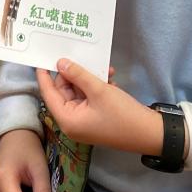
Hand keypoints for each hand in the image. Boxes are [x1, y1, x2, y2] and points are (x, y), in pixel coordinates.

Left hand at [37, 59, 162, 155]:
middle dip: (75, 74)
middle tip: (83, 58)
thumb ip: (78, 75)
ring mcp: (84, 121)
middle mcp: (72, 122)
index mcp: (67, 120)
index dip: (44, 76)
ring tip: (105, 70)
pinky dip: (97, 87)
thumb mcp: (99, 90)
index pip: (48, 94)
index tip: (41, 59)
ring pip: (79, 92)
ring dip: (90, 79)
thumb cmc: (122, 114)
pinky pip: (89, 98)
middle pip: (64, 91)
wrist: (150, 134)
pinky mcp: (95, 118)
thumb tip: (60, 63)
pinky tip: (110, 78)